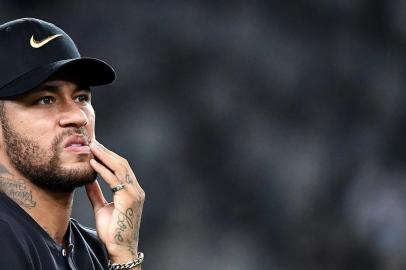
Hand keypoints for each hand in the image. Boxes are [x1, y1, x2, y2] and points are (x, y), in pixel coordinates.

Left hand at [85, 139, 144, 263]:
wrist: (120, 247)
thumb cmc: (113, 231)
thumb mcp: (101, 208)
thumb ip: (96, 193)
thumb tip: (88, 180)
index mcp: (131, 190)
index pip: (121, 167)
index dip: (109, 156)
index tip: (96, 147)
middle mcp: (136, 189)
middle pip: (122, 164)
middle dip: (107, 152)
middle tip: (93, 141)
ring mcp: (134, 193)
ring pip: (120, 168)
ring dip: (105, 156)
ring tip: (92, 147)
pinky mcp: (129, 199)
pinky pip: (115, 180)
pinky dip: (104, 171)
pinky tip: (94, 164)